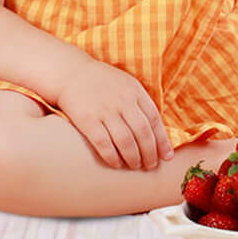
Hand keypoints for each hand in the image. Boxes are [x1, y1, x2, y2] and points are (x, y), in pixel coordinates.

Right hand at [55, 57, 171, 170]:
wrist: (71, 73)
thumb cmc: (102, 82)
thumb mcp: (126, 84)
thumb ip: (140, 103)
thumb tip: (156, 131)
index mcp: (134, 90)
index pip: (154, 119)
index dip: (162, 140)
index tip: (166, 156)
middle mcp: (122, 100)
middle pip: (142, 132)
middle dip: (149, 153)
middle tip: (151, 165)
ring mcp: (105, 110)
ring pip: (125, 141)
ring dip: (133, 158)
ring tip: (135, 166)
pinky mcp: (88, 120)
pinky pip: (104, 144)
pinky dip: (112, 157)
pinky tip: (116, 164)